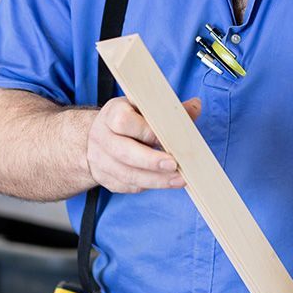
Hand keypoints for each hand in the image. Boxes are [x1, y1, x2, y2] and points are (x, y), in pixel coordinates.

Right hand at [86, 95, 200, 192]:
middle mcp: (102, 137)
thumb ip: (169, 109)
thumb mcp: (143, 107)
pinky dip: (146, 185)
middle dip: (151, 161)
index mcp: (112, 114)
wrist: (97, 135)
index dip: (146, 132)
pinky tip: (163, 182)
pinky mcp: (104, 178)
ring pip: (126, 174)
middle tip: (174, 165)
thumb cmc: (128, 118)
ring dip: (154, 180)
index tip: (167, 138)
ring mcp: (100, 160)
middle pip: (124, 152)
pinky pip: (126, 186)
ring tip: (178, 180)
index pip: (124, 122)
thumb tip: (196, 106)